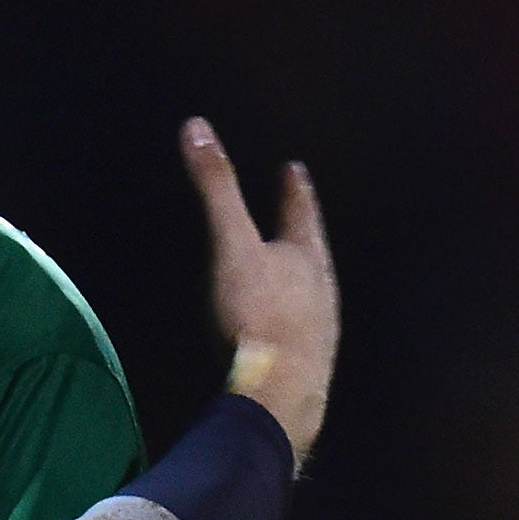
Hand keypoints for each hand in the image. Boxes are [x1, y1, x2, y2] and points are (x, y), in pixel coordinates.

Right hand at [179, 118, 338, 468]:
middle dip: (299, 233)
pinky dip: (287, 318)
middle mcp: (322, 290)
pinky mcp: (307, 364)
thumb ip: (216, 188)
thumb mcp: (231, 243)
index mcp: (307, 256)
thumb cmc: (257, 313)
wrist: (280, 393)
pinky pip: (298, 329)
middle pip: (312, 252)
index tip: (294, 170)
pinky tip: (275, 331)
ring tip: (284, 272)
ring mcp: (319, 329)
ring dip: (296, 279)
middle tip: (293, 218)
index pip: (302, 212)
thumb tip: (196, 126)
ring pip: (310, 293)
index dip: (295, 190)